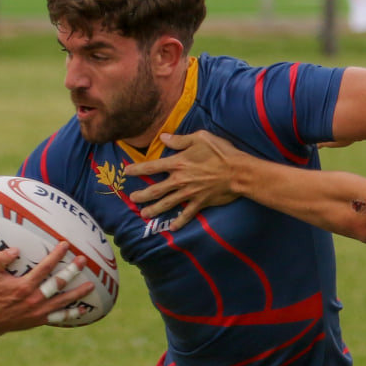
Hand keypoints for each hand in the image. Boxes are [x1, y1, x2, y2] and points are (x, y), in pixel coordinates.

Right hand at [0, 242, 94, 334]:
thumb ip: (1, 259)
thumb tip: (16, 250)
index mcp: (24, 286)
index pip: (44, 267)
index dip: (56, 255)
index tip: (66, 245)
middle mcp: (34, 299)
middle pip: (58, 283)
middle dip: (72, 270)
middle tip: (83, 260)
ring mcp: (39, 311)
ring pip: (63, 301)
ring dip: (78, 293)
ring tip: (91, 285)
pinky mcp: (40, 320)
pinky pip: (59, 317)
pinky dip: (72, 313)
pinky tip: (83, 309)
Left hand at [126, 130, 242, 230]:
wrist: (238, 172)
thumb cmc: (221, 152)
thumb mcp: (200, 138)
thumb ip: (179, 140)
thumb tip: (163, 137)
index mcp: (178, 163)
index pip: (152, 166)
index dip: (137, 169)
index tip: (127, 171)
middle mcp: (180, 180)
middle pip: (156, 190)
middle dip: (142, 195)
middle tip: (132, 199)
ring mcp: (189, 193)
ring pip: (167, 204)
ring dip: (154, 209)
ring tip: (144, 214)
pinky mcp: (200, 202)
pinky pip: (187, 214)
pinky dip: (179, 221)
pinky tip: (172, 228)